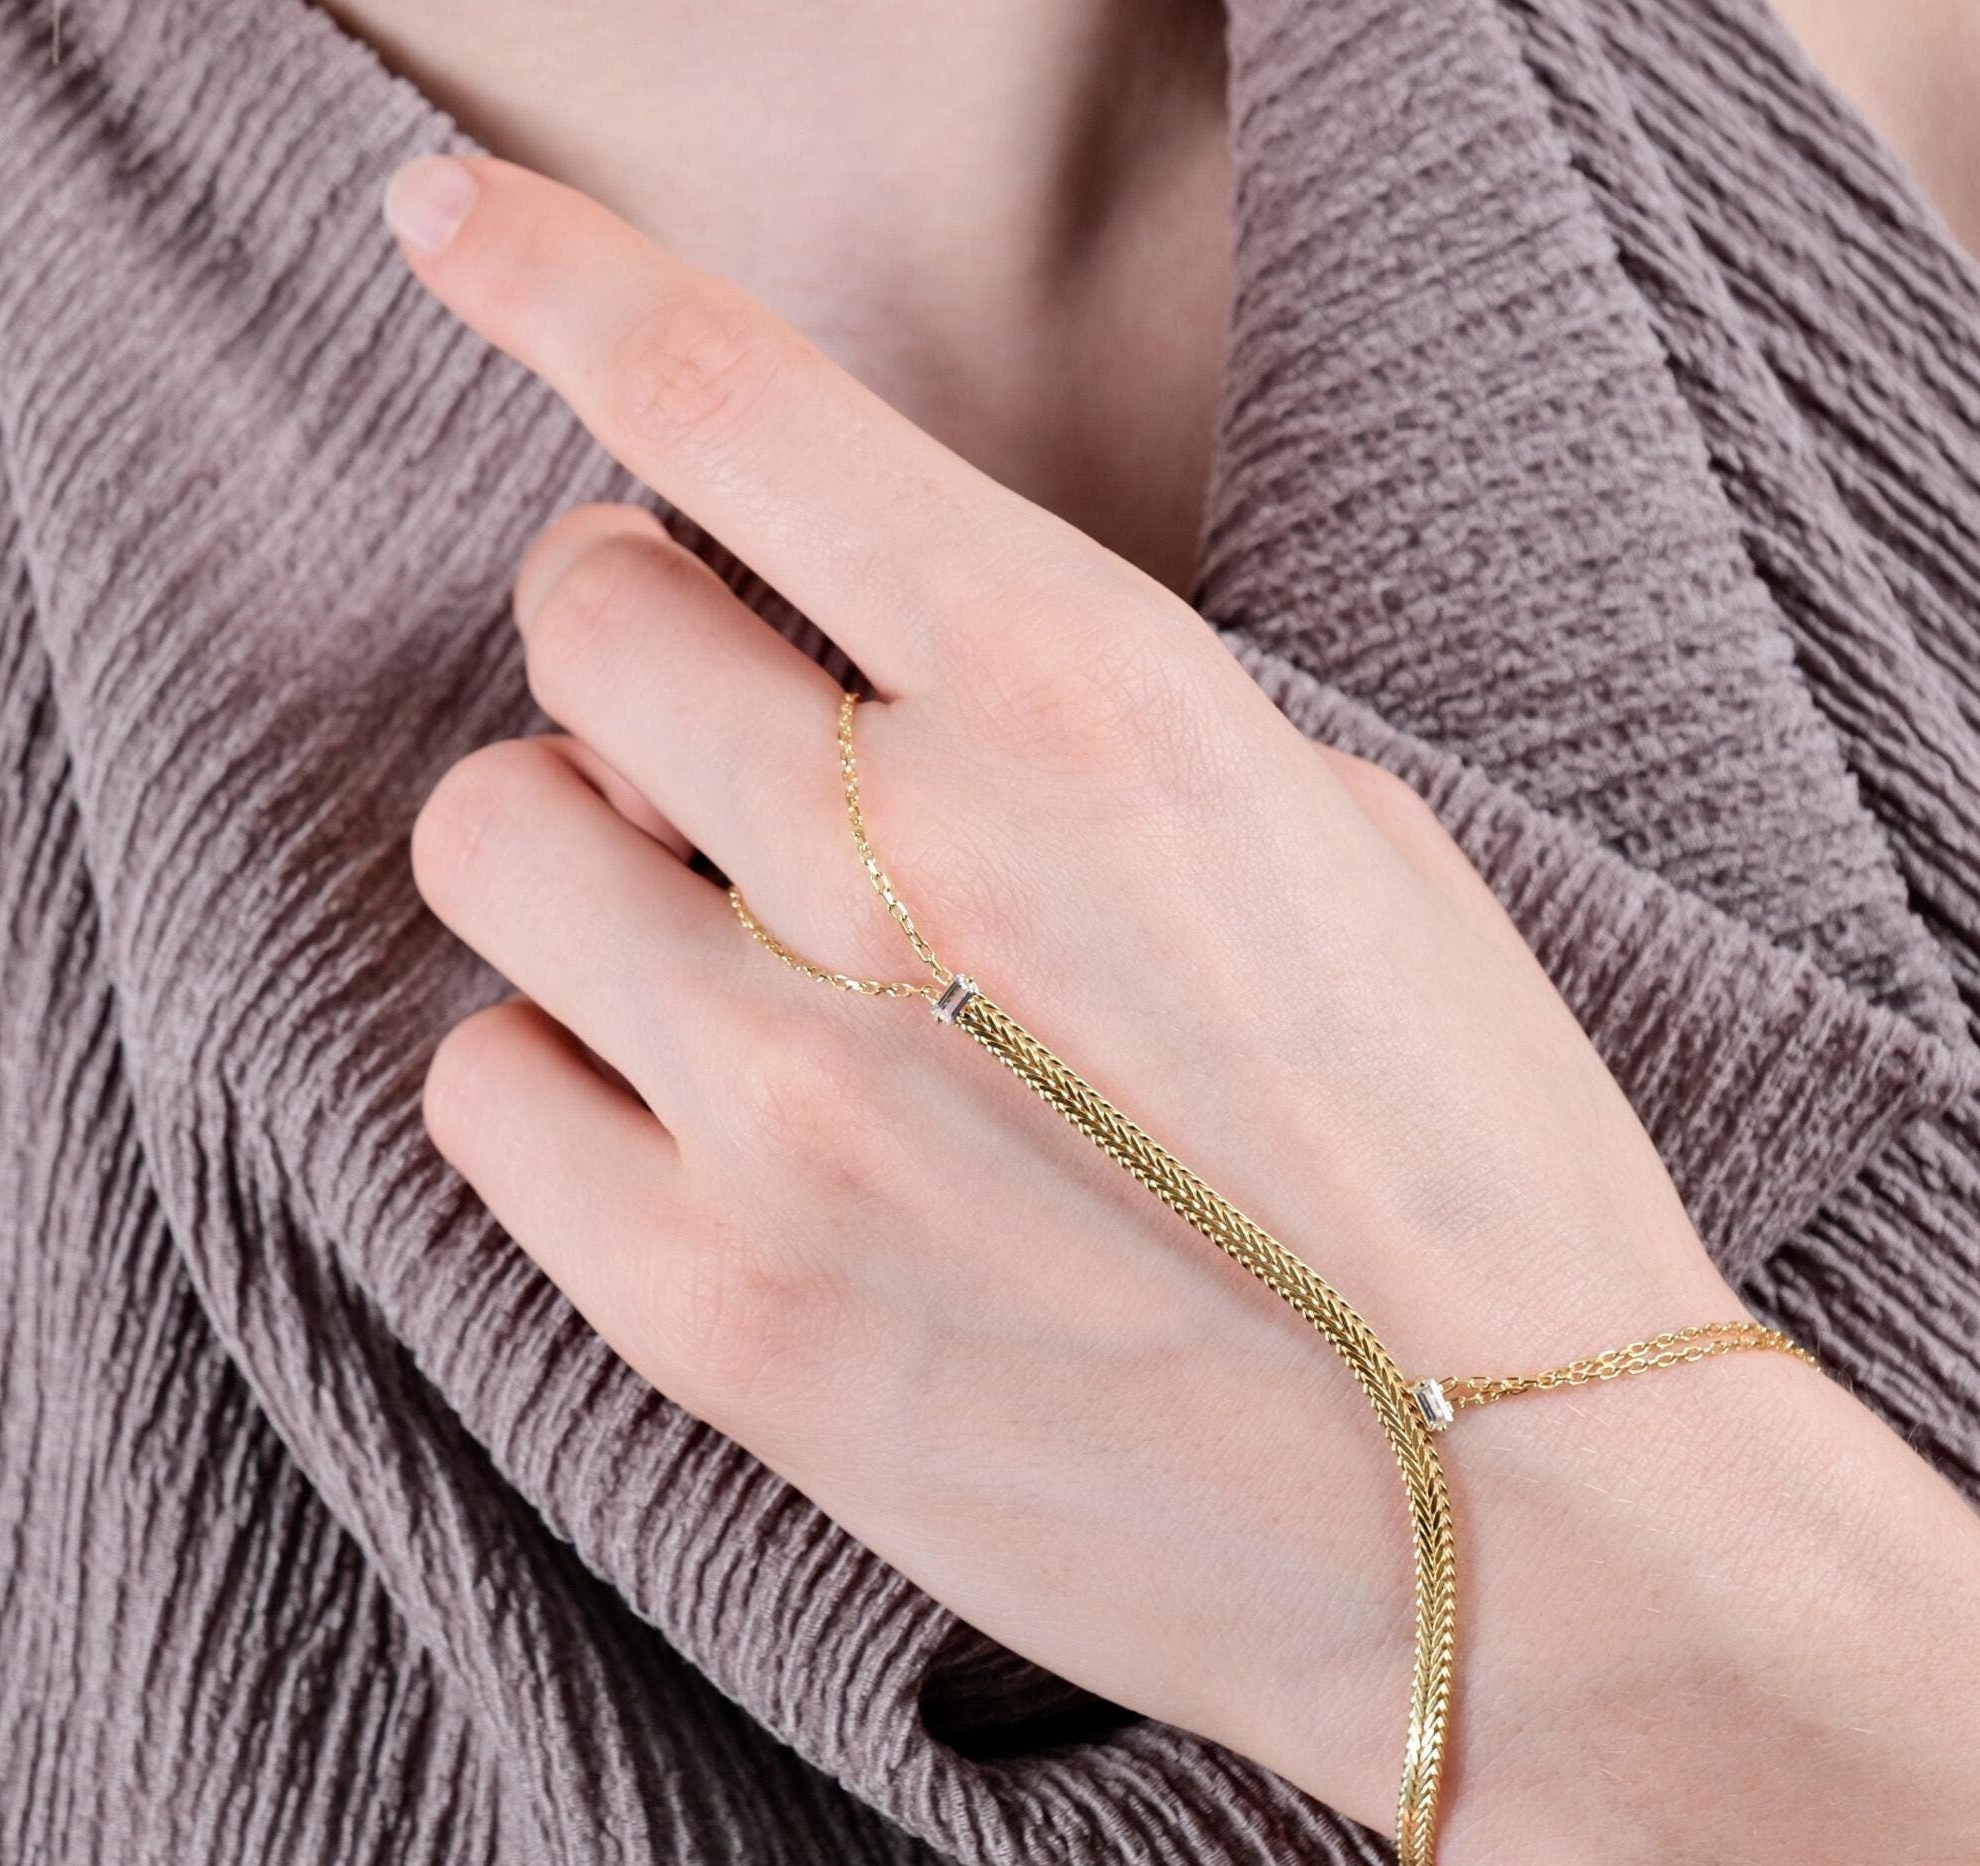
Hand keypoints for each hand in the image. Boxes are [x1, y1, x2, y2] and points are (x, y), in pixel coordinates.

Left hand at [386, 151, 1775, 1865]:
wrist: (1531, 1529)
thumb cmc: (1485, 1188)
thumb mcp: (1344, 861)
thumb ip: (1083, 750)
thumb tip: (883, 710)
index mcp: (1096, 706)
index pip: (732, 406)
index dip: (555, 274)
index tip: (448, 222)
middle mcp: (905, 868)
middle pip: (582, 619)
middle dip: (644, 637)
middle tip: (732, 736)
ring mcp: (789, 1107)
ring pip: (495, 843)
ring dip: (587, 852)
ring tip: (722, 949)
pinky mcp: (721, 1321)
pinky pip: (478, 1096)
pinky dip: (556, 1069)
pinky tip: (686, 1114)